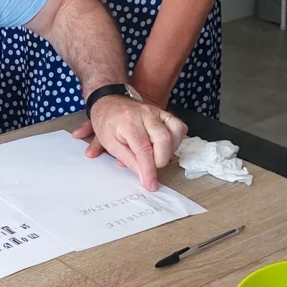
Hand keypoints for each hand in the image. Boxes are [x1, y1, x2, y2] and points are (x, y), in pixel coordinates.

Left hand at [72, 97, 186, 191]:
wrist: (108, 102)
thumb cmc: (106, 123)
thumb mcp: (109, 143)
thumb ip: (128, 160)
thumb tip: (144, 176)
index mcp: (128, 122)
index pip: (143, 149)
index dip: (149, 170)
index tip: (150, 184)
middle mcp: (145, 113)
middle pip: (163, 139)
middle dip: (160, 160)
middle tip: (150, 167)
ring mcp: (157, 111)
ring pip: (175, 131)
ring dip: (170, 150)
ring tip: (156, 156)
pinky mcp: (164, 113)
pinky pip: (179, 126)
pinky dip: (176, 140)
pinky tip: (165, 146)